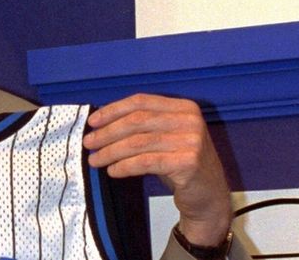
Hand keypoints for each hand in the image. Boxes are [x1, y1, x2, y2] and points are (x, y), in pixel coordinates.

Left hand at [82, 94, 231, 245]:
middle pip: (137, 121)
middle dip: (107, 132)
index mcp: (183, 107)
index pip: (141, 101)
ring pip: (138, 142)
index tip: (92, 122)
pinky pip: (146, 162)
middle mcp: (190, 120)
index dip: (113, 110)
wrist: (209, 196)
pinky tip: (113, 171)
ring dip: (111, 152)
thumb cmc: (180, 163)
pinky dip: (125, 166)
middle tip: (89, 143)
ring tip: (95, 160)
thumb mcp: (165, 137)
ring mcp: (192, 141)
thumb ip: (142, 126)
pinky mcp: (188, 162)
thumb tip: (100, 123)